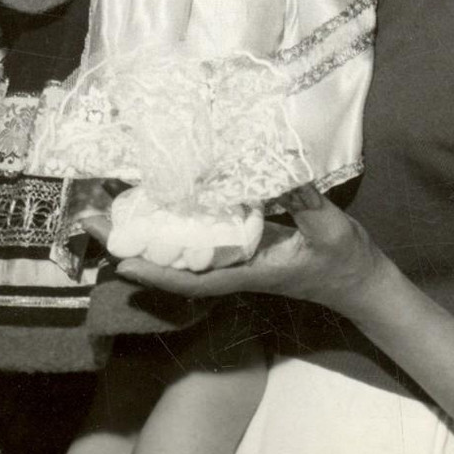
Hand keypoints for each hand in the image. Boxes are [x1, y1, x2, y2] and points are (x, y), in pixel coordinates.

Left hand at [84, 184, 390, 319]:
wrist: (360, 283)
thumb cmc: (345, 261)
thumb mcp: (329, 228)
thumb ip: (304, 201)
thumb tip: (274, 170)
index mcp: (251, 272)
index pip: (194, 281)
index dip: (156, 273)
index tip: (120, 261)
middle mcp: (236, 269)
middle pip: (175, 265)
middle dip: (133, 247)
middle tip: (92, 219)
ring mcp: (238, 260)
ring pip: (182, 253)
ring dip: (147, 235)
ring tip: (111, 208)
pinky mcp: (245, 249)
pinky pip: (201, 242)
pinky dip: (176, 226)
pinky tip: (161, 205)